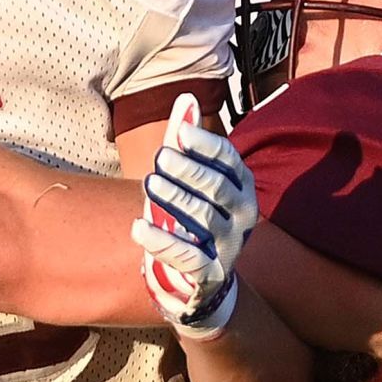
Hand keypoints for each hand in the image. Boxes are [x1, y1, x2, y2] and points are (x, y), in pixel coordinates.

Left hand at [130, 106, 258, 338]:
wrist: (202, 284)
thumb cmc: (192, 222)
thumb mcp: (189, 182)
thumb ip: (186, 143)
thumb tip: (185, 97)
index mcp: (242, 189)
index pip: (230, 162)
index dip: (206, 145)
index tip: (180, 132)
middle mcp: (243, 217)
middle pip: (218, 188)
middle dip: (189, 171)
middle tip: (160, 158)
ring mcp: (229, 248)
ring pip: (205, 219)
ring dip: (175, 199)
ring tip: (149, 183)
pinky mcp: (210, 276)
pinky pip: (188, 257)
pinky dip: (162, 242)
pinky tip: (137, 227)